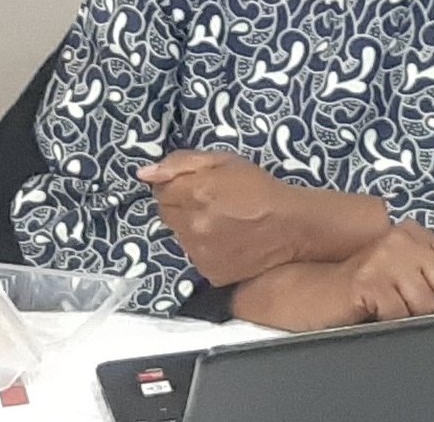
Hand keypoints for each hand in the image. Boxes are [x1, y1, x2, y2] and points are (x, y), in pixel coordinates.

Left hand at [138, 151, 296, 285]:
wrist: (290, 226)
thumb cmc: (258, 187)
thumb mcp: (223, 161)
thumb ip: (181, 163)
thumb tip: (144, 173)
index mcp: (195, 192)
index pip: (160, 189)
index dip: (176, 185)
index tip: (194, 185)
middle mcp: (193, 225)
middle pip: (166, 213)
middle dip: (180, 205)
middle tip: (207, 201)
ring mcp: (199, 252)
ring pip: (178, 235)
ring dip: (190, 226)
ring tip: (218, 220)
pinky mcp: (208, 272)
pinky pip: (193, 255)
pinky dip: (202, 246)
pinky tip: (223, 238)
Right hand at [231, 221, 433, 331]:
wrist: (311, 291)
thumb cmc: (362, 287)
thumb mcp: (408, 280)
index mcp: (415, 233)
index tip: (425, 295)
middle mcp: (403, 237)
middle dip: (432, 306)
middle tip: (400, 301)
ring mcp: (385, 256)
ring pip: (428, 307)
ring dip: (408, 316)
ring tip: (384, 305)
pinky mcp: (369, 279)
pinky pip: (401, 317)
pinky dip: (389, 321)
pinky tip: (372, 310)